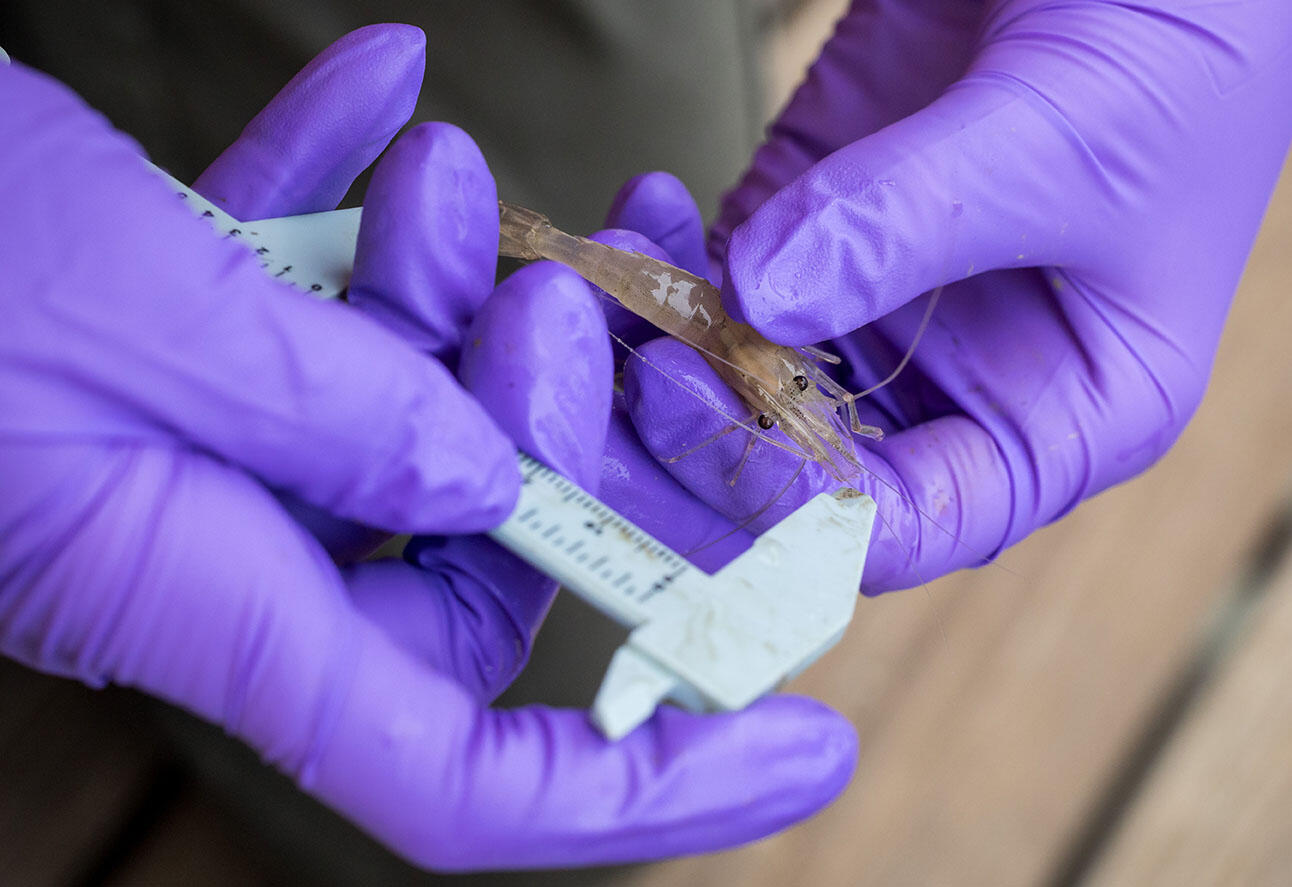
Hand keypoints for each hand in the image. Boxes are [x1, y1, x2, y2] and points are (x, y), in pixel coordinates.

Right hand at [0, 26, 855, 868]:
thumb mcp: (137, 317)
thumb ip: (341, 413)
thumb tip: (490, 483)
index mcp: (209, 598)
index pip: (468, 773)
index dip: (646, 791)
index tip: (811, 751)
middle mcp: (223, 552)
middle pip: (474, 560)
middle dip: (551, 425)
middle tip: (568, 278)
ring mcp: (202, 456)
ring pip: (408, 426)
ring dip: (459, 294)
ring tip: (449, 165)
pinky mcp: (172, 360)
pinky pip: (307, 314)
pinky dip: (351, 211)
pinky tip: (377, 91)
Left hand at [622, 1, 1291, 591]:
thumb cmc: (1188, 44)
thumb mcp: (1069, 146)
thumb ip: (913, 222)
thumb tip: (762, 295)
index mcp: (1055, 420)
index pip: (897, 524)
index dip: (782, 506)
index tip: (683, 419)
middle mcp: (954, 385)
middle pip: (790, 470)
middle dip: (683, 435)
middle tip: (592, 376)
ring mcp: (874, 305)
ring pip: (734, 378)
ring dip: (655, 344)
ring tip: (603, 277)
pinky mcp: (820, 224)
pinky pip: (717, 277)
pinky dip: (664, 261)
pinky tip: (637, 214)